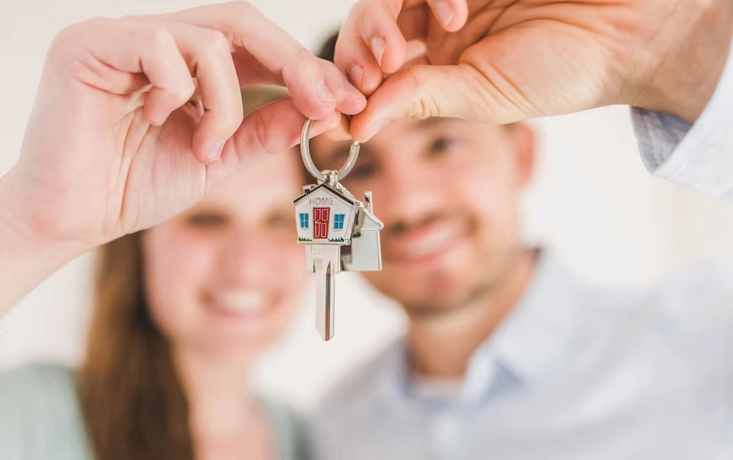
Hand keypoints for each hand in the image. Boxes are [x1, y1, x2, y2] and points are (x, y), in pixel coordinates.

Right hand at [3, 2, 365, 250]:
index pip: (254, 45)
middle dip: (293, 63)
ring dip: (226, 102)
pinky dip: (178, 91)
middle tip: (325, 102)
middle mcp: (154, 40)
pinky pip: (160, 46)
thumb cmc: (132, 187)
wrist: (69, 219)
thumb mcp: (217, 158)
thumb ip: (261, 130)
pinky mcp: (89, 44)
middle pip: (241, 21)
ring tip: (206, 147)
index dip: (303, 68)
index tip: (345, 102)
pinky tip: (157, 122)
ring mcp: (121, 36)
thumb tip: (316, 107)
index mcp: (183, 63)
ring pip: (208, 38)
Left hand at [336, 0, 732, 140]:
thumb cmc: (565, 72)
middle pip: (371, 19)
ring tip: (405, 47)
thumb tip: (355, 126)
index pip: (374, 64)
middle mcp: (437, 22)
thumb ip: (419, 100)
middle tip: (372, 71)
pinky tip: (457, 13)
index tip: (346, 102)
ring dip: (384, 17)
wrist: (629, 32)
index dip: (351, 78)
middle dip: (360, 45)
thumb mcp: (483, 96)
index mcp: (437, 62)